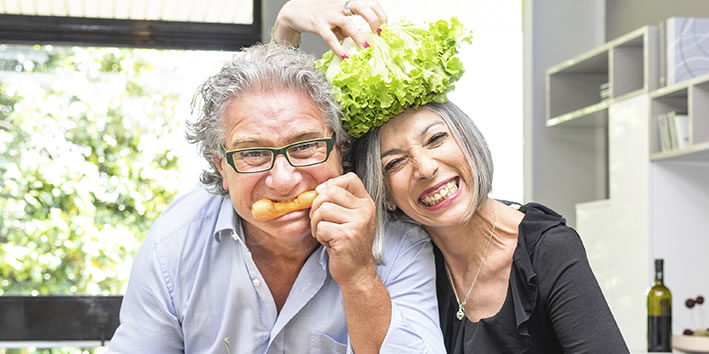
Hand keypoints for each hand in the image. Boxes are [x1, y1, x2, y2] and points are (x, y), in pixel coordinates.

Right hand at [273, 0, 387, 58]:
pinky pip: (329, 36)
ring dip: (359, 36)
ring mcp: (329, 14)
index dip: (379, 13)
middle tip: (379, 34)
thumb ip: (347, 29)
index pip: (369, 2)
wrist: (294, 11)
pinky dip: (338, 47)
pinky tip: (344, 56)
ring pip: (348, 22)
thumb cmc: (319, 15)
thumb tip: (360, 42)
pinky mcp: (317, 24)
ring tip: (366, 48)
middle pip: (362, 7)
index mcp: (346, 2)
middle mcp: (339, 5)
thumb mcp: (336, 19)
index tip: (384, 26)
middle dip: (374, 20)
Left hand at [309, 172, 376, 287]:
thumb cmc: (349, 244)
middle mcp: (365, 210)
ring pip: (322, 209)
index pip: (350, 178)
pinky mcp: (347, 236)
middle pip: (330, 192)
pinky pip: (320, 227)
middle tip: (319, 220)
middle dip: (317, 206)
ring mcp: (357, 223)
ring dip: (316, 223)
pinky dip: (319, 236)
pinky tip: (329, 243)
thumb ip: (339, 201)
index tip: (323, 195)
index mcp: (366, 203)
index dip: (331, 184)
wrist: (357, 271)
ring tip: (325, 233)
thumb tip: (318, 189)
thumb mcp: (350, 218)